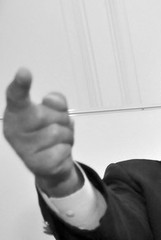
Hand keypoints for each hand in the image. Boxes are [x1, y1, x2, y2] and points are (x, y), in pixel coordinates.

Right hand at [3, 68, 79, 194]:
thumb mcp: (55, 113)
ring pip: (58, 133)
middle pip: (46, 114)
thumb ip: (56, 102)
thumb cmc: (49, 133)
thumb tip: (51, 100)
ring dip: (66, 136)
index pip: (16, 96)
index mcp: (16, 112)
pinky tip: (57, 154)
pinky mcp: (37, 164)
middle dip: (61, 120)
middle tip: (58, 127)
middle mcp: (14, 129)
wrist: (52, 166)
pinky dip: (67, 150)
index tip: (24, 73)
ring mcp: (23, 148)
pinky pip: (63, 150)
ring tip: (58, 142)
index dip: (20, 84)